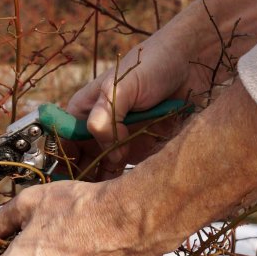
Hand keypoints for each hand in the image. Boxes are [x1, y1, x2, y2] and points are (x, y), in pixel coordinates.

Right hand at [66, 20, 209, 179]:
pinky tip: (134, 186)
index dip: (63, 162)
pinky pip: (131, 171)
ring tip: (116, 192)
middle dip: (88, 179)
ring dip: (109, 183)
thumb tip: (110, 153)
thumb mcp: (121, 87)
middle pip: (82, 163)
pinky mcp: (142, 149)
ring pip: (105, 171)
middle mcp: (98, 129)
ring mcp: (120, 141)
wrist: (193, 62)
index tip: (71, 181)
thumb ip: (106, 118)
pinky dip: (131, 180)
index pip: (63, 143)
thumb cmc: (151, 64)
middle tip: (98, 193)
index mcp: (83, 112)